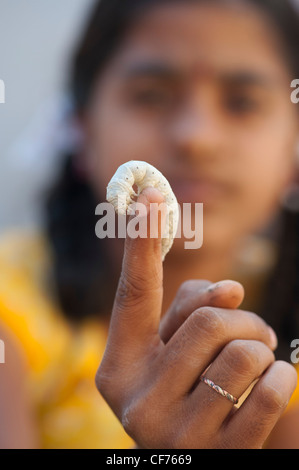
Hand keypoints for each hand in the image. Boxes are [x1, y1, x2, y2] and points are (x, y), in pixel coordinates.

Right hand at [96, 188, 296, 448]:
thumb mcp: (178, 351)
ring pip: (242, 354)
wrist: (201, 461)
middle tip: (255, 330)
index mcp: (119, 366)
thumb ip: (192, 310)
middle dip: (244, 319)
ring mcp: (173, 433)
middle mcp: (136, 401)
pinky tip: (275, 385)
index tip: (149, 194)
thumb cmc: (190, 392)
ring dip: (264, 348)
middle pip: (208, 321)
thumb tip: (230, 288)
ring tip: (261, 363)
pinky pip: (269, 391)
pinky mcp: (215, 456)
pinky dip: (284, 377)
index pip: (133, 296)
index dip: (142, 243)